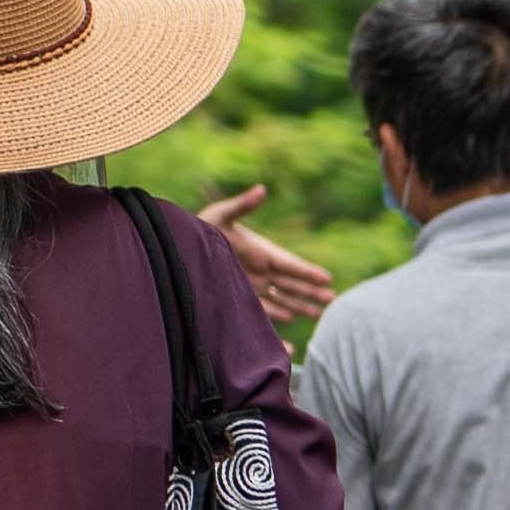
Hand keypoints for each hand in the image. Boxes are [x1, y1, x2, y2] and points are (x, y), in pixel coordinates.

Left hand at [197, 187, 337, 328]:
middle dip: (312, 292)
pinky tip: (289, 321)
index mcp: (260, 252)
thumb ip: (242, 205)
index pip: (290, 265)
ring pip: (282, 298)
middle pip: (292, 284)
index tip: (327, 278)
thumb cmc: (198, 230)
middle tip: (332, 300)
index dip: (308, 272)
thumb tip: (262, 189)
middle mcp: (260, 271)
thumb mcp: (219, 216)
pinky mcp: (239, 299)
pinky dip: (275, 318)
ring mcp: (251, 286)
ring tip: (318, 314)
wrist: (176, 250)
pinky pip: (261, 311)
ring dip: (300, 305)